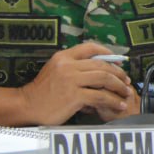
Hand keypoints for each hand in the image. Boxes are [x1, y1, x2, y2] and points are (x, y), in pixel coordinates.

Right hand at [18, 42, 133, 125]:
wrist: (27, 106)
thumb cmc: (42, 92)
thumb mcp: (55, 70)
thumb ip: (73, 67)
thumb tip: (97, 69)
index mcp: (63, 56)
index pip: (90, 47)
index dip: (108, 53)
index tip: (119, 61)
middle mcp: (68, 65)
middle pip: (102, 64)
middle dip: (118, 73)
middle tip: (127, 80)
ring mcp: (71, 80)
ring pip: (104, 78)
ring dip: (119, 86)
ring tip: (126, 92)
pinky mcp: (74, 96)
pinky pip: (100, 96)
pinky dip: (112, 101)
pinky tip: (118, 104)